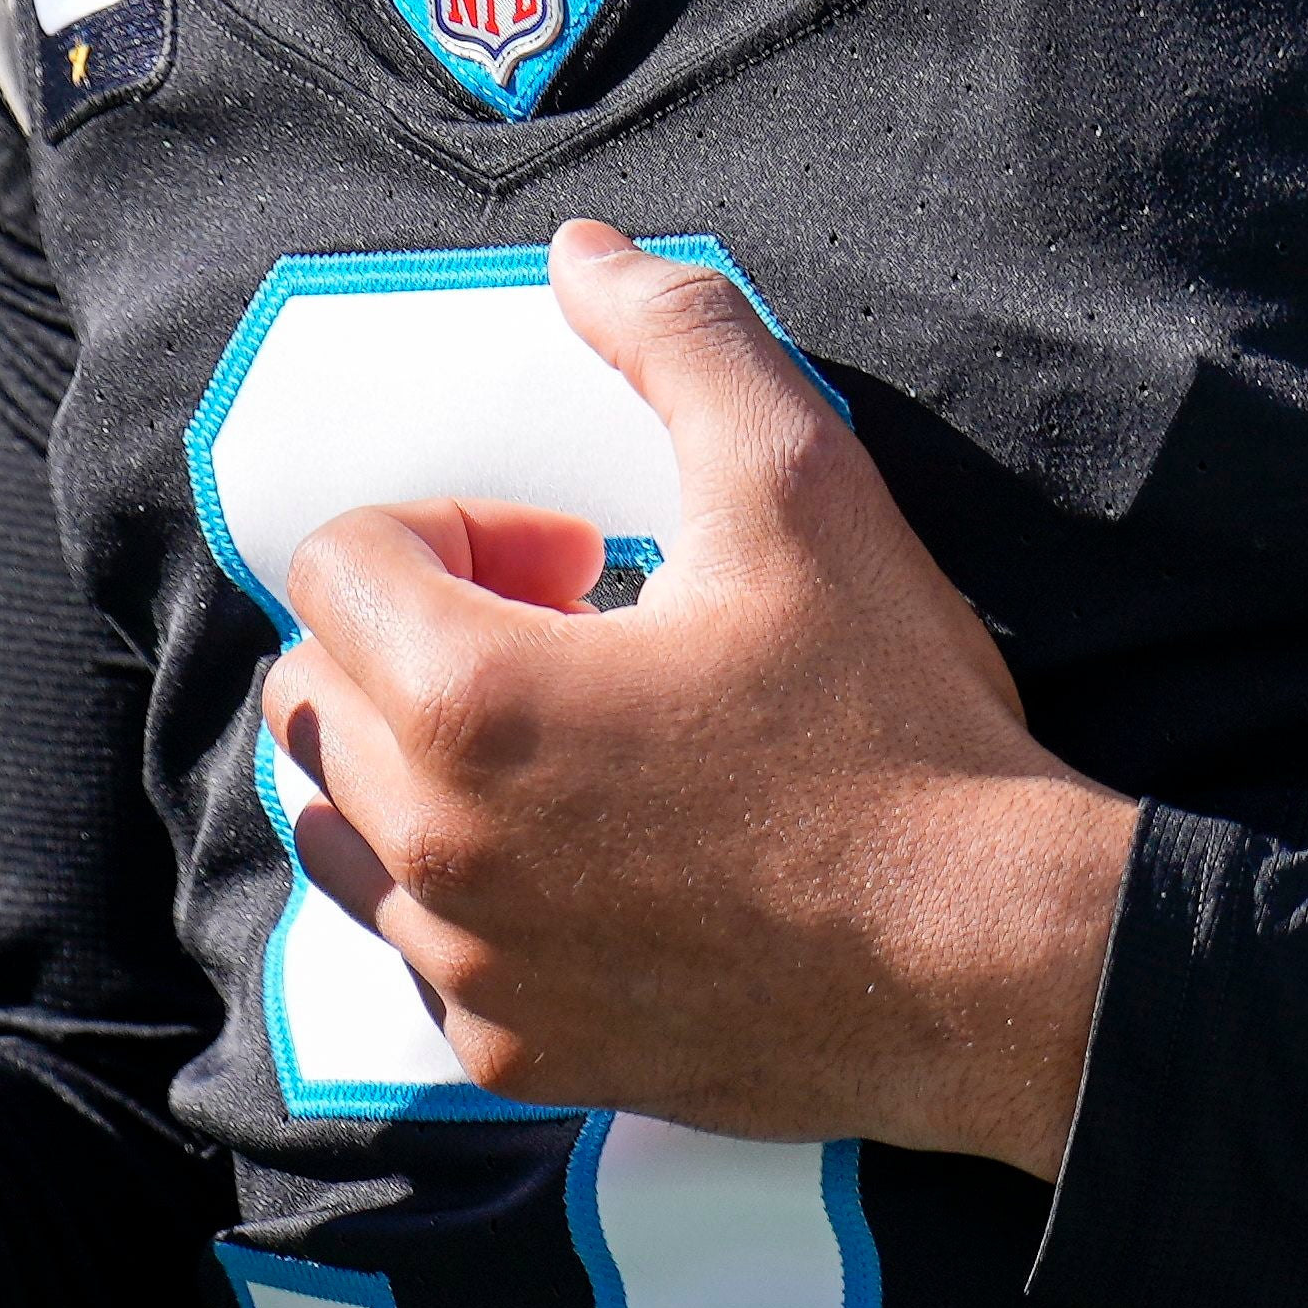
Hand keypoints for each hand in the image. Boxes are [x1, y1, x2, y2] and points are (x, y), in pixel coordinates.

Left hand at [261, 222, 1138, 1172]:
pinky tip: (600, 856)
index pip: (334, 568)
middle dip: (411, 637)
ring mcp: (471, 970)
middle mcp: (438, 852)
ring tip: (559, 742)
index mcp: (473, 702)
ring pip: (340, 836)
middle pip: (312, 698)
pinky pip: (421, 954)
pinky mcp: (520, 1055)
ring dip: (412, 766)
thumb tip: (585, 252)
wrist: (995, 960)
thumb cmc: (897, 727)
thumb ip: (679, 339)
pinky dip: (468, 892)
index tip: (568, 554)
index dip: (448, 529)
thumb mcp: (804, 484)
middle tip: (566, 631)